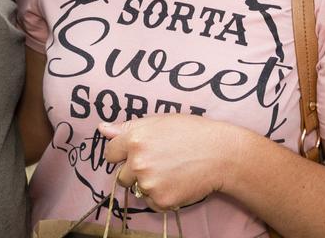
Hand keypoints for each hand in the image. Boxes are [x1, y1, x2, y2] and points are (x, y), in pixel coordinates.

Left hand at [100, 115, 240, 211]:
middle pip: (121, 175)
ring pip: (137, 189)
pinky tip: (177, 183)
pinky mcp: (161, 199)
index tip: (137, 154)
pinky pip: (151, 203)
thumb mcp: (160, 122)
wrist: (222, 153)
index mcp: (134, 139)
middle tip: (160, 163)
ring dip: (149, 184)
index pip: (110, 153)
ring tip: (172, 171)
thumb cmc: (193, 132)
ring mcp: (148, 182)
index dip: (123, 154)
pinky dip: (161, 197)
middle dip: (135, 171)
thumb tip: (102, 129)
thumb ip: (128, 127)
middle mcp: (137, 162)